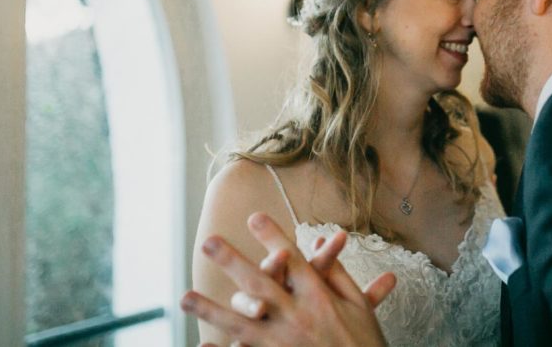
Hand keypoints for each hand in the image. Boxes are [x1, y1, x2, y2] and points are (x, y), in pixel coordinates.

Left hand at [183, 212, 395, 346]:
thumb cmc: (365, 344)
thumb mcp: (359, 307)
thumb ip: (338, 275)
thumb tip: (321, 244)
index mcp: (320, 298)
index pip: (294, 260)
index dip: (274, 237)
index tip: (254, 217)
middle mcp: (298, 317)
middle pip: (260, 284)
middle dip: (232, 261)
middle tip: (209, 242)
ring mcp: (284, 343)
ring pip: (241, 323)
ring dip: (211, 308)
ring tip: (186, 297)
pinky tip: (202, 346)